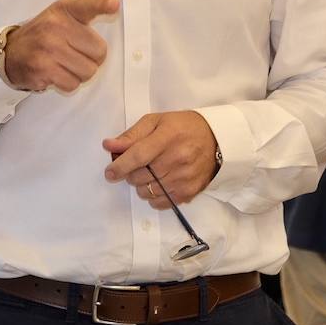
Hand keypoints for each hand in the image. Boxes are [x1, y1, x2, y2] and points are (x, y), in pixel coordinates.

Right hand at [3, 0, 126, 92]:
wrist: (11, 52)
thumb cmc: (48, 30)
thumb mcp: (71, 9)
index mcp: (65, 9)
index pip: (87, 5)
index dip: (102, 4)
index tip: (114, 3)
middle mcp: (56, 26)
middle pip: (100, 52)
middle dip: (90, 57)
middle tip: (72, 50)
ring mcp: (48, 48)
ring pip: (88, 71)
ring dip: (79, 72)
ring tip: (63, 62)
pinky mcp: (42, 69)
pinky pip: (73, 83)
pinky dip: (67, 82)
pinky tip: (55, 72)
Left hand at [102, 111, 218, 210]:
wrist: (216, 139)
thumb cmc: (182, 128)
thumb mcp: (156, 121)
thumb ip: (132, 135)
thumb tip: (109, 146)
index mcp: (168, 136)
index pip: (138, 156)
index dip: (120, 166)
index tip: (110, 172)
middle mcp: (178, 158)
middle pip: (140, 176)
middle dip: (130, 174)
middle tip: (135, 166)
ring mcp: (184, 178)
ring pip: (147, 192)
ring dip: (140, 185)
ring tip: (149, 173)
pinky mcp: (189, 192)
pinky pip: (160, 203)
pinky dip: (153, 196)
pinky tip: (158, 184)